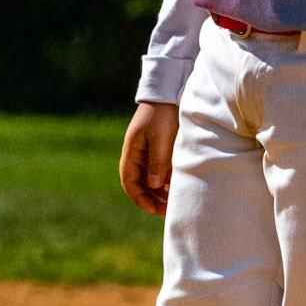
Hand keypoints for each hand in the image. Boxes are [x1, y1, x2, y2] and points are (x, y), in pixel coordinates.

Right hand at [120, 101, 178, 215]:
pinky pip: (158, 172)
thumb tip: (154, 186)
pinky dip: (165, 182)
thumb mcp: (160, 139)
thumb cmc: (163, 115)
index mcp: (131, 153)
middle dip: (151, 200)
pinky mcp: (157, 151)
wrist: (168, 94)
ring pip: (149, 180)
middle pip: (139, 185)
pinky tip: (176, 188)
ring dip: (158, 193)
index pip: (130, 183)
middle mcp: (136, 156)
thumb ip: (157, 162)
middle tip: (167, 211)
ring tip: (173, 203)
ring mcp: (146, 154)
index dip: (140, 198)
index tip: (154, 209)